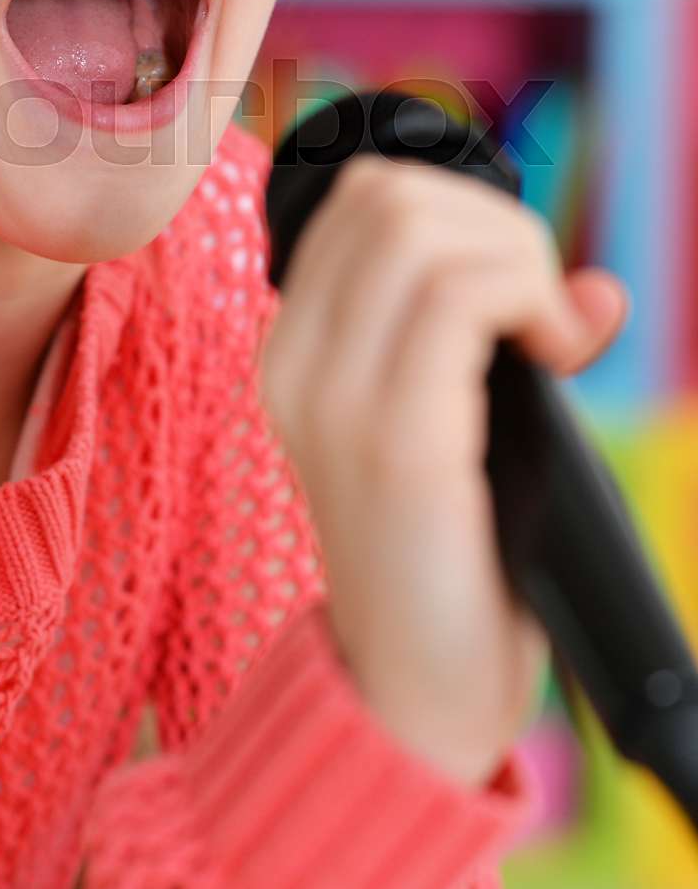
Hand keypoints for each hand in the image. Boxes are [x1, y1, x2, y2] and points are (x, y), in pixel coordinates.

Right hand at [257, 153, 629, 788]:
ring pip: (418, 227)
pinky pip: (458, 298)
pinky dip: (528, 297)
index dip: (462, 209)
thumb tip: (595, 288)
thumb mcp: (452, 425)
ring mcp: (332, 397)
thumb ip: (496, 339)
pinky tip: (554, 357)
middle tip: (539, 310)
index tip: (515, 289)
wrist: (410, 694)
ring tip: (547, 336)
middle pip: (386, 194)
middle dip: (495, 223)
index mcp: (296, 350)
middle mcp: (294, 361)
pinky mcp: (392, 439)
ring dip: (517, 258)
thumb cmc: (445, 558)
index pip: (361, 196)